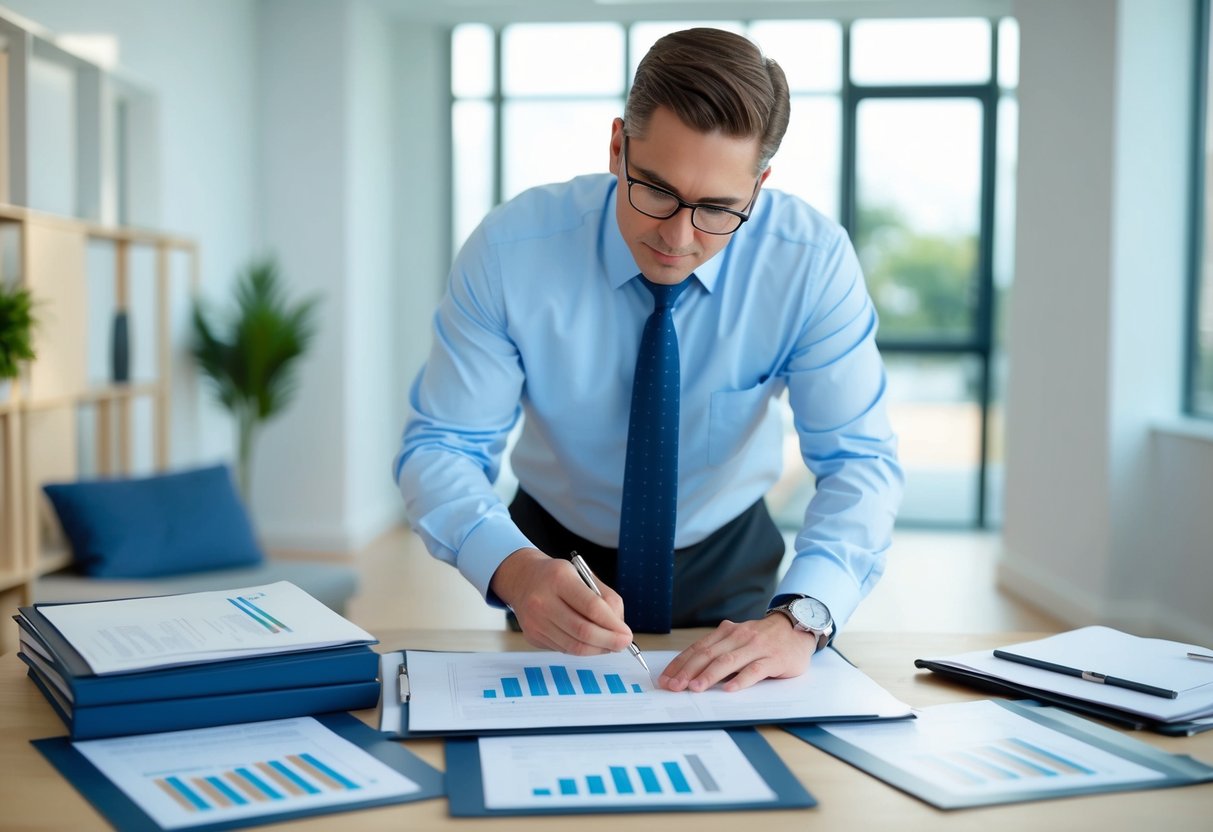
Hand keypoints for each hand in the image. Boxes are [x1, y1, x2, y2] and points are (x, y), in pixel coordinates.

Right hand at [490, 547, 633, 655]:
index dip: (613, 625)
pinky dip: (583, 649)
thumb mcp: (583, 575)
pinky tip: (591, 643)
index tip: (627, 633)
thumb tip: (620, 627)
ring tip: (610, 645)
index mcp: (559, 578)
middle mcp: (542, 600)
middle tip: (624, 644)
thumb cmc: (558, 577)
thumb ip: (605, 598)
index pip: (592, 607)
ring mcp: (535, 621)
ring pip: (574, 646)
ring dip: (598, 649)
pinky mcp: (532, 636)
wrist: (522, 579)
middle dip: (609, 641)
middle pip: (583, 631)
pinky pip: (564, 649)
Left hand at [658, 615, 816, 692]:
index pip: (698, 648)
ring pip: (728, 661)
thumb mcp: (738, 639)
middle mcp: (739, 637)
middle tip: (674, 686)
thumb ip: (720, 651)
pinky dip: (741, 679)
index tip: (666, 678)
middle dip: (688, 671)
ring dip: (709, 675)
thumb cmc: (763, 639)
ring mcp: (757, 647)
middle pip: (708, 654)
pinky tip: (729, 689)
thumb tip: (691, 672)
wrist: (797, 628)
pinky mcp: (774, 659)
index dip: (680, 664)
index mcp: (727, 632)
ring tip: (695, 688)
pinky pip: (755, 669)